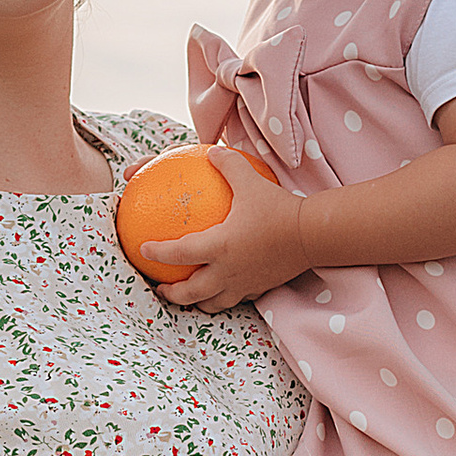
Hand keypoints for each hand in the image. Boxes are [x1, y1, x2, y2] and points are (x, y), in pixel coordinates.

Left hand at [140, 148, 310, 308]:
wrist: (313, 235)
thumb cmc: (280, 208)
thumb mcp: (251, 181)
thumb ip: (228, 165)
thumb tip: (212, 151)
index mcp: (218, 247)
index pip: (178, 254)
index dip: (157, 253)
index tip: (142, 250)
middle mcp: (227, 271)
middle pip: (190, 293)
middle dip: (171, 294)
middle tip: (160, 286)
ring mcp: (244, 284)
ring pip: (212, 304)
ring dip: (196, 302)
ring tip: (189, 296)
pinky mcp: (260, 288)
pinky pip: (237, 298)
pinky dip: (224, 296)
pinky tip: (224, 287)